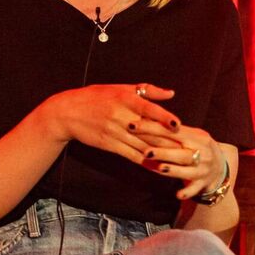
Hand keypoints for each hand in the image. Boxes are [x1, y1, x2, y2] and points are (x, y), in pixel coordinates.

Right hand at [40, 83, 180, 165]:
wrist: (68, 112)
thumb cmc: (96, 97)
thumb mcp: (119, 88)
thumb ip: (147, 90)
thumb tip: (171, 93)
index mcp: (124, 99)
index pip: (148, 108)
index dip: (163, 117)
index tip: (178, 125)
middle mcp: (120, 116)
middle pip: (148, 130)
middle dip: (168, 140)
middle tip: (186, 147)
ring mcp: (114, 132)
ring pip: (141, 144)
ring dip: (160, 154)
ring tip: (178, 160)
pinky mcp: (109, 144)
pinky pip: (131, 154)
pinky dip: (145, 161)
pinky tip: (158, 166)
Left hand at [132, 121, 226, 200]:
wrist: (220, 167)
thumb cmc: (196, 146)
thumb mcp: (189, 135)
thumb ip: (170, 129)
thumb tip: (143, 117)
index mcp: (196, 136)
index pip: (172, 131)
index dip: (152, 128)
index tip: (133, 127)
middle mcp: (202, 152)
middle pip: (181, 152)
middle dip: (163, 152)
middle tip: (145, 151)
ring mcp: (203, 169)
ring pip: (187, 170)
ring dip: (173, 170)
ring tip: (159, 168)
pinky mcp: (202, 183)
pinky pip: (195, 189)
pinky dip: (187, 192)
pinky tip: (178, 195)